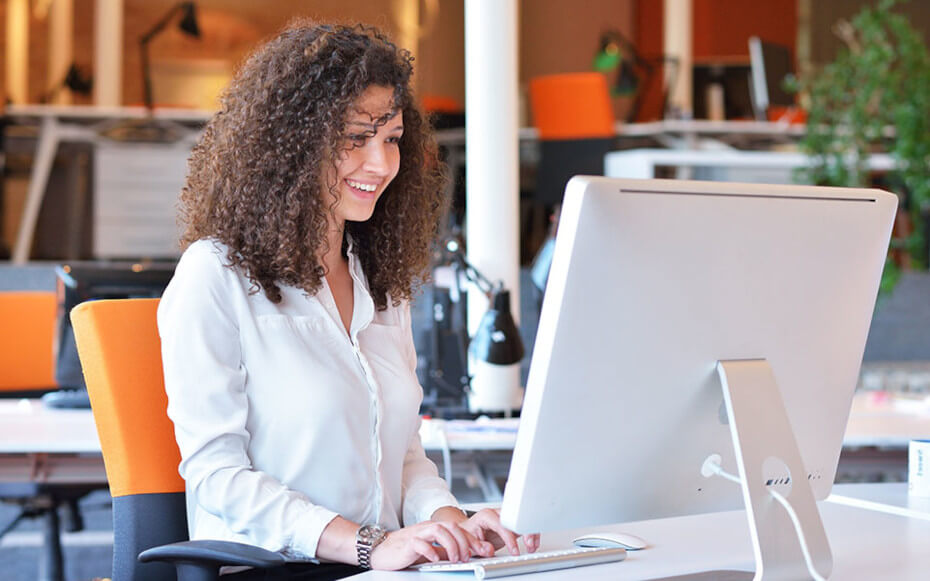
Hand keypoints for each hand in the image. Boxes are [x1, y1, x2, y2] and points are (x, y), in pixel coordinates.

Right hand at [369, 520, 491, 570]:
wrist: (380, 549)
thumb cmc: (405, 550)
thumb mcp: (431, 551)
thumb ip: (447, 552)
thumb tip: (468, 555)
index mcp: (435, 528)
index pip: (458, 529)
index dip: (472, 539)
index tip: (483, 550)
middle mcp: (427, 528)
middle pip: (451, 526)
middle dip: (465, 541)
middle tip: (470, 556)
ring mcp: (417, 533)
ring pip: (438, 530)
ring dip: (451, 545)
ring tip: (456, 558)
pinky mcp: (407, 543)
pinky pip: (420, 543)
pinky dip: (430, 550)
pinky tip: (435, 559)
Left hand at [459, 508, 540, 555]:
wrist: (467, 530)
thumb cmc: (468, 533)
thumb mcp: (469, 540)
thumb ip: (479, 545)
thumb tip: (489, 550)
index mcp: (486, 515)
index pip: (502, 525)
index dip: (509, 538)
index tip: (514, 550)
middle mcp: (497, 514)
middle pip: (516, 517)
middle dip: (525, 530)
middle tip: (529, 544)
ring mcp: (505, 518)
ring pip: (523, 521)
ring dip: (530, 533)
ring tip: (532, 546)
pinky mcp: (511, 525)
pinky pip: (524, 527)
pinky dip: (530, 535)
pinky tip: (532, 544)